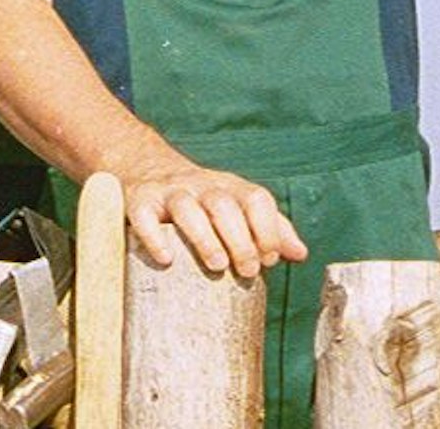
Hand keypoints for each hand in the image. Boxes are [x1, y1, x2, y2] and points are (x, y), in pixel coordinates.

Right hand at [123, 161, 308, 278]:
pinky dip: (155, 237)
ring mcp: (168, 192)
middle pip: (224, 204)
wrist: (146, 167)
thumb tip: (301, 253)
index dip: (268, 229)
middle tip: (247, 271)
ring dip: (205, 237)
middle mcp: (201, 186)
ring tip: (217, 265)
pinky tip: (166, 260)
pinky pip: (144, 216)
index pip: (256, 199)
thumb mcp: (237, 208)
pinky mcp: (138, 202)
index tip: (269, 259)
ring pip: (187, 208)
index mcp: (229, 188)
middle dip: (240, 239)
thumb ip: (270, 229)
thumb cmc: (201, 201)